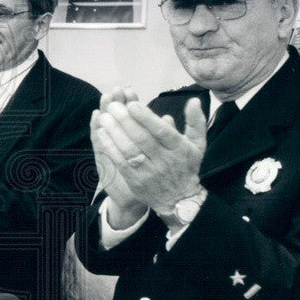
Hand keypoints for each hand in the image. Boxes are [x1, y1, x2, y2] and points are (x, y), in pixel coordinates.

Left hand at [95, 96, 206, 217]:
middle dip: (125, 121)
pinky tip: (101, 134)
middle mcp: (164, 160)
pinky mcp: (136, 181)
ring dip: (114, 132)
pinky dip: (110, 147)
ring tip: (104, 117)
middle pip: (142, 139)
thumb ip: (196, 121)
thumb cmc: (186, 165)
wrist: (179, 199)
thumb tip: (193, 100)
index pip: (161, 131)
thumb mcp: (198, 144)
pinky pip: (121, 162)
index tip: (132, 104)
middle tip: (113, 105)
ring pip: (129, 150)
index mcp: (179, 148)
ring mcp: (149, 172)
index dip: (146, 118)